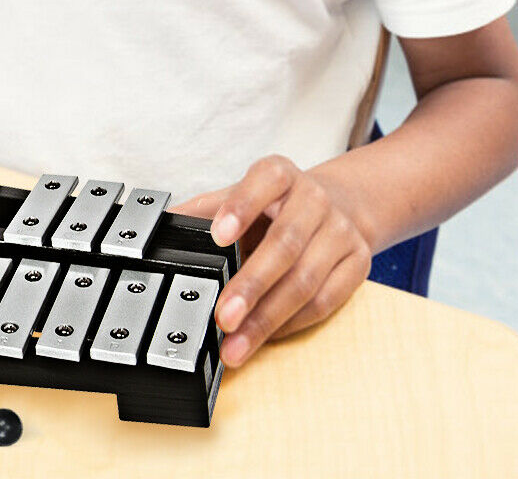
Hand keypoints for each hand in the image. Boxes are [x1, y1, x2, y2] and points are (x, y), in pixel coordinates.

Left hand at [169, 156, 373, 366]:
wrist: (340, 205)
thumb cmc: (276, 205)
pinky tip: (266, 336)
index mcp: (280, 174)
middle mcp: (314, 198)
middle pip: (285, 243)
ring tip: (236, 343)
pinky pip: (325, 301)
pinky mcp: (358, 262)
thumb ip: (202, 210)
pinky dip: (292, 323)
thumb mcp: (239, 196)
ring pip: (306, 279)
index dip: (241, 208)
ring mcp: (341, 230)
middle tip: (223, 316)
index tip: (217, 237)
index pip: (264, 182)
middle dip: (252, 284)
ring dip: (268, 317)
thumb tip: (159, 225)